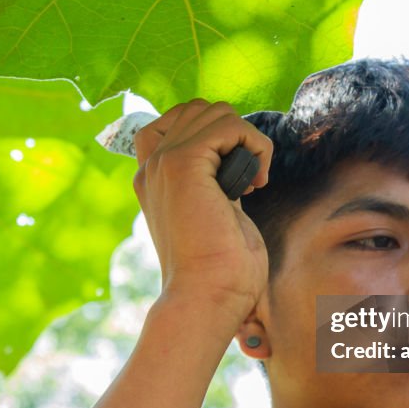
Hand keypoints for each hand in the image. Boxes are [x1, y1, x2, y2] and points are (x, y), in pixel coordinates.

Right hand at [132, 98, 273, 328]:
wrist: (206, 298)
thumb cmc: (219, 272)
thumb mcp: (214, 213)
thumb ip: (214, 183)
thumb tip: (237, 162)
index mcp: (152, 178)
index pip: (178, 121)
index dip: (214, 135)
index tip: (234, 176)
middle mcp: (152, 165)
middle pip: (198, 109)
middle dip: (234, 135)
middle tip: (247, 179)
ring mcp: (164, 161)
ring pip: (216, 111)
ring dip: (248, 140)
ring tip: (252, 181)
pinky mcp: (183, 162)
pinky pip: (230, 125)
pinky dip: (257, 146)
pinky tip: (256, 184)